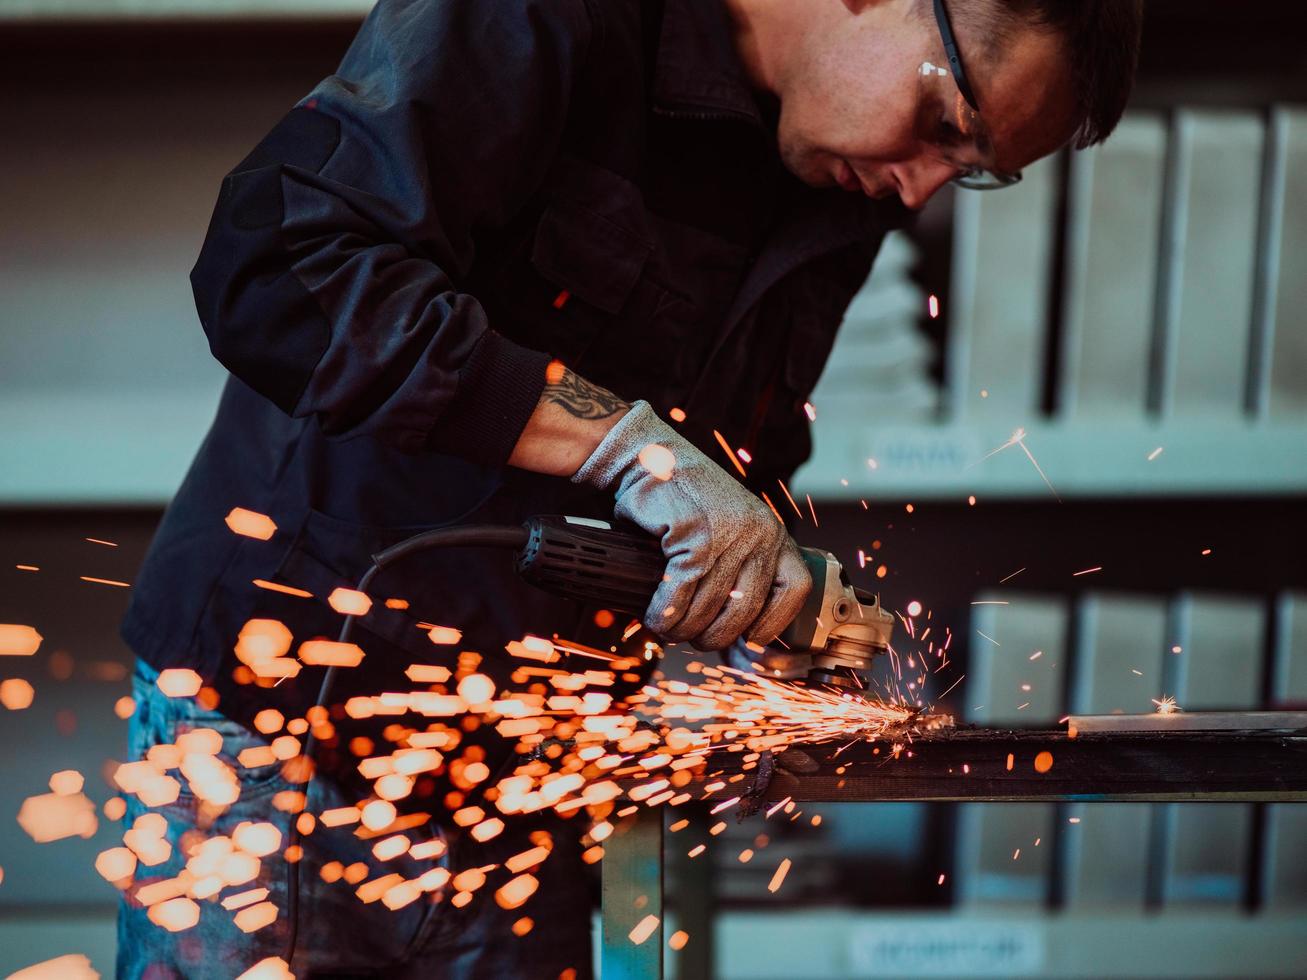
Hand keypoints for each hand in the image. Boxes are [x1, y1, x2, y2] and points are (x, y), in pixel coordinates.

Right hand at [571, 401, 809, 649]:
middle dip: (716, 635)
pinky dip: (664, 614)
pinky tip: (654, 617)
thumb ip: (739, 562)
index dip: (776, 621)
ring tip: (669, 630)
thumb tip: (737, 626)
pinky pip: (680, 595)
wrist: (648, 456)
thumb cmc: (685, 497)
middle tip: (695, 639)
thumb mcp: (729, 524)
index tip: (753, 639)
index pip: (796, 588)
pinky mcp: (692, 537)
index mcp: (772, 532)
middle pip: (746, 608)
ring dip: (684, 629)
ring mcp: (727, 535)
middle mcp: (758, 534)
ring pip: (709, 608)